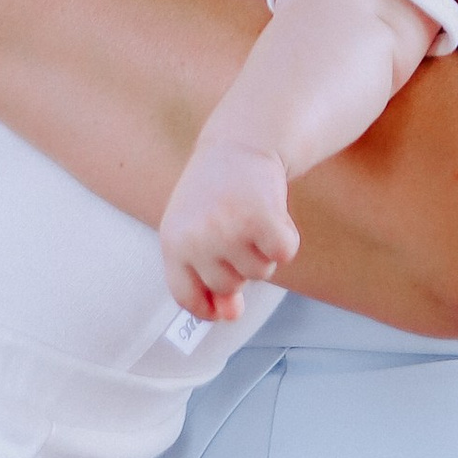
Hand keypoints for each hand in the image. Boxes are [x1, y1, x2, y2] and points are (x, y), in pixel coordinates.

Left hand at [161, 140, 298, 322]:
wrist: (241, 142)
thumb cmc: (215, 192)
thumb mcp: (196, 231)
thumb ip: (207, 275)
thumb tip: (230, 315)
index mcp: (172, 242)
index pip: (187, 296)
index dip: (208, 307)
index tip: (223, 305)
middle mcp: (197, 238)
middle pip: (230, 288)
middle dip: (240, 266)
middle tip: (236, 229)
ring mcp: (229, 229)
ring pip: (260, 273)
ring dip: (263, 251)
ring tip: (251, 217)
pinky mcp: (262, 219)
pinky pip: (284, 255)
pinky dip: (285, 239)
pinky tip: (273, 214)